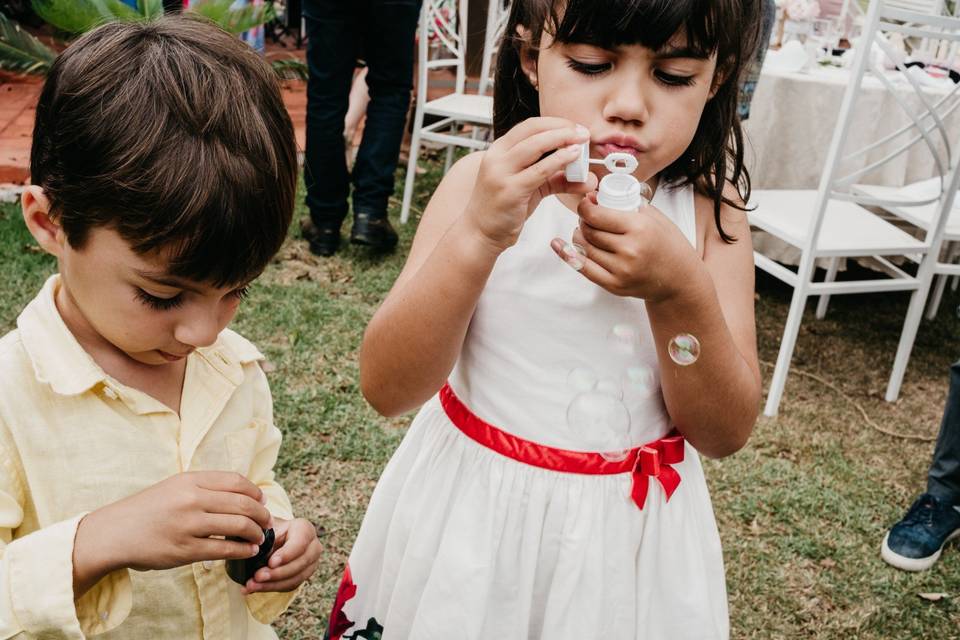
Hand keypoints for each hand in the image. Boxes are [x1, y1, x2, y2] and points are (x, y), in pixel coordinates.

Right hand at [74, 471, 272, 593]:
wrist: (114, 532)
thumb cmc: (148, 509)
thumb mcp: (175, 487)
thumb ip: (205, 487)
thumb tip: (244, 493)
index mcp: (190, 480)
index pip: (237, 481)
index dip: (256, 493)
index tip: (262, 501)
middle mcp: (191, 499)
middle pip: (243, 504)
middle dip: (262, 515)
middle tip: (267, 522)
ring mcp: (188, 525)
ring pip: (238, 526)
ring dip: (257, 533)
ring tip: (260, 538)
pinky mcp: (184, 550)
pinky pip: (224, 550)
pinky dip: (243, 550)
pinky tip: (249, 550)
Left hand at [242, 517, 320, 593]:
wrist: (273, 539)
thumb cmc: (270, 531)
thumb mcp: (266, 529)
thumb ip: (264, 540)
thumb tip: (256, 552)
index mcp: (305, 529)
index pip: (300, 542)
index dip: (286, 554)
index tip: (271, 563)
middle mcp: (313, 546)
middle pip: (300, 563)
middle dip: (277, 573)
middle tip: (258, 576)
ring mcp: (311, 563)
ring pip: (296, 577)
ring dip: (272, 584)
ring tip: (252, 585)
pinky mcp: (303, 576)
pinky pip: (290, 585)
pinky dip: (272, 587)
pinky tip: (256, 587)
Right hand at [464, 117, 595, 251]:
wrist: (480, 233)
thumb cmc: (502, 208)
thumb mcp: (532, 187)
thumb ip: (557, 179)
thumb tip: (586, 178)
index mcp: (499, 150)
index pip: (529, 126)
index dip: (555, 123)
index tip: (575, 128)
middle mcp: (497, 157)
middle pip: (533, 130)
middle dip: (562, 128)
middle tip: (583, 133)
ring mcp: (501, 173)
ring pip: (536, 145)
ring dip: (562, 139)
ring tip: (582, 141)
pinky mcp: (510, 190)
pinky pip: (540, 170)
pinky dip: (559, 160)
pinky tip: (573, 158)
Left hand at [550, 192, 703, 301]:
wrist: (679, 280)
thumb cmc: (668, 245)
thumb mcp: (654, 217)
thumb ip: (626, 204)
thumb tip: (593, 196)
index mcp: (639, 228)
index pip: (597, 215)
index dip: (585, 207)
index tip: (585, 203)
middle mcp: (629, 250)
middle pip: (589, 231)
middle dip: (583, 221)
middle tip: (587, 217)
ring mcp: (621, 270)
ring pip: (584, 248)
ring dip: (579, 237)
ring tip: (585, 231)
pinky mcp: (614, 285)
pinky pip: (584, 269)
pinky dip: (569, 256)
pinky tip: (560, 246)